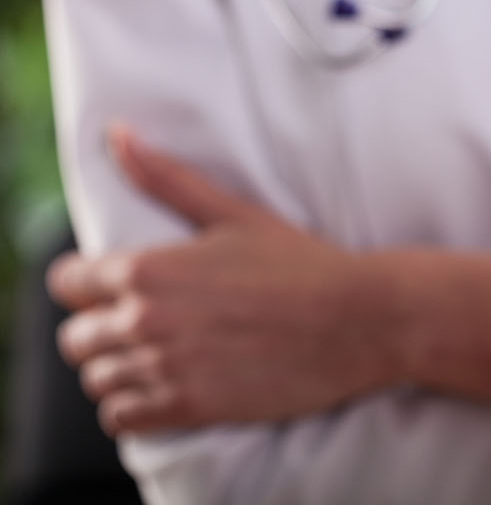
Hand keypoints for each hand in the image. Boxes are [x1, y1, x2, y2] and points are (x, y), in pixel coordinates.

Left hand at [47, 127, 395, 434]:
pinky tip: (162, 387)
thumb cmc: (304, 262)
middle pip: (76, 338)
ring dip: (118, 368)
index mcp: (149, 268)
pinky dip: (133, 407)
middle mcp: (147, 320)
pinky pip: (123, 418)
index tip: (114, 286)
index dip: (86, 284)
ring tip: (157, 355)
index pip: (67, 283)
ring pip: (97, 380)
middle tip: (144, 323)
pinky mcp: (189, 407)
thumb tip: (118, 135)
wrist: (360, 319)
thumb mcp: (234, 214)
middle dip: (101, 328)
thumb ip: (167, 179)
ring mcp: (166, 368)